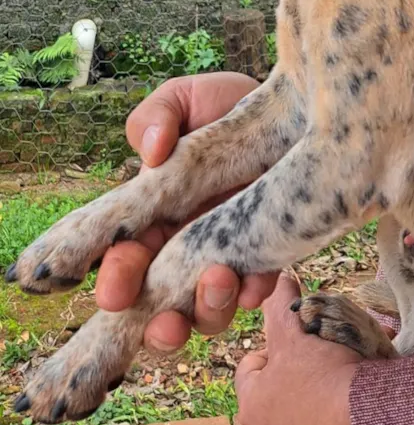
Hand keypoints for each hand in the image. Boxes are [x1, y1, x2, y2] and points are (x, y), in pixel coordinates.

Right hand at [95, 73, 279, 347]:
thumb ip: (156, 117)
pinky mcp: (264, 255)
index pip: (123, 261)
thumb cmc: (220, 105)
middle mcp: (180, 246)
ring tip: (218, 282)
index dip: (116, 282)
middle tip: (166, 322)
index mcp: (150, 215)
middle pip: (158, 306)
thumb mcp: (181, 99)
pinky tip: (258, 280)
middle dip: (158, 326)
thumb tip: (150, 152)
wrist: (286, 103)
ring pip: (206, 313)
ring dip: (207, 312)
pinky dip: (254, 292)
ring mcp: (222, 256)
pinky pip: (256, 291)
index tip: (116, 290)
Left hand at [236, 274, 368, 424]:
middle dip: (300, 382)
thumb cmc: (327, 380)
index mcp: (253, 408)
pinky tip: (361, 421)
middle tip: (329, 364)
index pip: (250, 369)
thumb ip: (283, 309)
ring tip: (349, 393)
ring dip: (320, 413)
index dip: (275, 349)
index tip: (302, 342)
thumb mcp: (298, 336)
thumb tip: (279, 280)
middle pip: (277, 402)